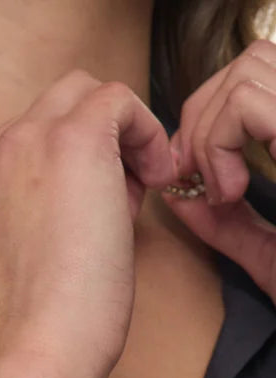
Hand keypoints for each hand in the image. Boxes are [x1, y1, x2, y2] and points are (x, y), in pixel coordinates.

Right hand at [0, 69, 177, 377]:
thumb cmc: (29, 336)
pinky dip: (144, 131)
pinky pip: (118, 99)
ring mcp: (18, 142)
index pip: (17, 149)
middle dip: (87, 146)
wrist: (32, 357)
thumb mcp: (11, 264)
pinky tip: (154, 177)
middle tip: (116, 201)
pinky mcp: (69, 139)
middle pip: (46, 111)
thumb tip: (90, 187)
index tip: (87, 215)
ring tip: (135, 191)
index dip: (61, 175)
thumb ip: (27, 216)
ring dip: (114, 136)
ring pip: (80, 96)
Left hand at [160, 39, 275, 299]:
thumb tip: (175, 190)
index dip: (212, 115)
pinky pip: (244, 103)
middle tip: (200, 182)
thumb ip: (225, 223)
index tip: (196, 176)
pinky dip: (218, 145)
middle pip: (250, 61)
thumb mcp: (270, 253)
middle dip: (203, 119)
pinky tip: (229, 192)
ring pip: (246, 73)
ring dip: (211, 135)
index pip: (258, 74)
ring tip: (225, 193)